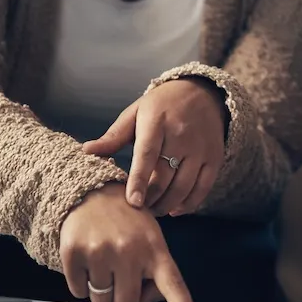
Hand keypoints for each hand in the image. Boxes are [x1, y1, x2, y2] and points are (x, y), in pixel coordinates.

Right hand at [59, 183, 201, 301]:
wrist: (91, 191)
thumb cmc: (126, 219)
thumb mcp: (150, 236)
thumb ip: (153, 269)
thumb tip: (143, 301)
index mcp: (155, 247)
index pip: (174, 284)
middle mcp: (129, 251)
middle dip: (124, 297)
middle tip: (121, 277)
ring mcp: (100, 252)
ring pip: (102, 301)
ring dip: (102, 291)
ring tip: (104, 264)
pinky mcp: (74, 254)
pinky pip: (78, 291)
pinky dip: (81, 283)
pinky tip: (87, 260)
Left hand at [83, 77, 227, 215]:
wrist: (202, 92)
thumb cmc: (162, 105)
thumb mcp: (136, 112)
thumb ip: (113, 136)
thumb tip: (87, 152)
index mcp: (157, 121)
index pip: (147, 155)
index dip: (139, 180)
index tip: (132, 202)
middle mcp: (182, 135)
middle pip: (165, 176)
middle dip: (150, 198)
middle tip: (138, 209)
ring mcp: (200, 148)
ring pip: (184, 186)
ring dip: (166, 204)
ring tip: (153, 210)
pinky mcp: (214, 158)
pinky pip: (203, 188)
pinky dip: (189, 204)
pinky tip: (175, 209)